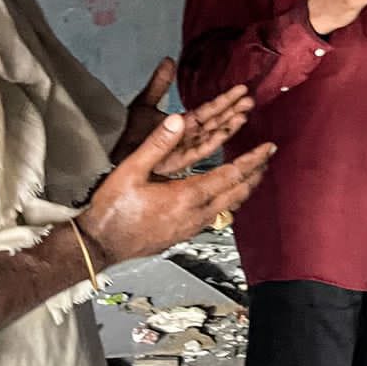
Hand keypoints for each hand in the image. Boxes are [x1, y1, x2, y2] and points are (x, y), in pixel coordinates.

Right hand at [80, 113, 274, 266]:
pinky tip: (225, 199)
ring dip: (244, 189)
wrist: (98, 245)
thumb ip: (157, 144)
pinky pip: (216, 218)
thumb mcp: (130, 170)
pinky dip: (228, 203)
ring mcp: (191, 228)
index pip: (231, 175)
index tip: (268, 148)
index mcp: (187, 195)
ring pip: (229, 207)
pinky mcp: (184, 235)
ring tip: (253, 176)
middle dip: (255, 174)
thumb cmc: (111, 209)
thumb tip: (178, 120)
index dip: (252, 160)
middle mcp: (196, 214)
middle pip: (237, 192)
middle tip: (268, 158)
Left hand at [112, 57, 253, 172]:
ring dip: (228, 124)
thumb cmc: (120, 133)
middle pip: (213, 123)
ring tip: (245, 112)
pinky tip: (227, 129)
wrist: (104, 152)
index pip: (207, 111)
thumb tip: (169, 60)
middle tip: (250, 99)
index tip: (241, 89)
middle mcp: (183, 138)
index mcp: (178, 126)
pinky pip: (198, 149)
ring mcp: (180, 150)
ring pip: (210, 136)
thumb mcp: (142, 103)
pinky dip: (214, 139)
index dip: (224, 100)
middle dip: (232, 111)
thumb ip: (158, 84)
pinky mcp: (173, 160)